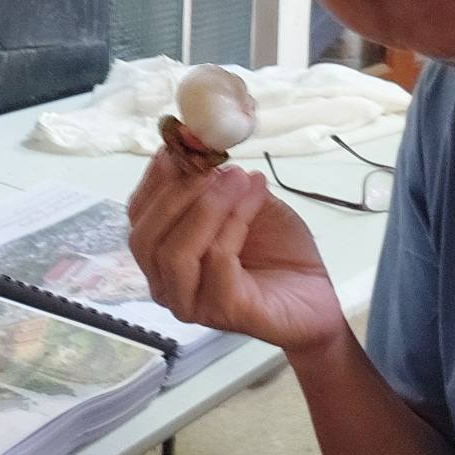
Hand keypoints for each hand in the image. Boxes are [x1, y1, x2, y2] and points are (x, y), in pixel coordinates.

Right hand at [127, 150, 344, 353]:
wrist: (316, 291)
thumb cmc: (275, 248)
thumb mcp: (241, 201)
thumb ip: (214, 180)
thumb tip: (194, 142)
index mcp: (163, 254)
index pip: (138, 218)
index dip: (154, 180)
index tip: (180, 147)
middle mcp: (168, 283)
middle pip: (146, 239)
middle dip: (175, 194)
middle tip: (210, 165)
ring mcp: (193, 303)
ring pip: (176, 254)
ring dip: (206, 208)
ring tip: (238, 179)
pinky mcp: (226, 312)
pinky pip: (217, 263)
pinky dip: (234, 224)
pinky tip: (255, 201)